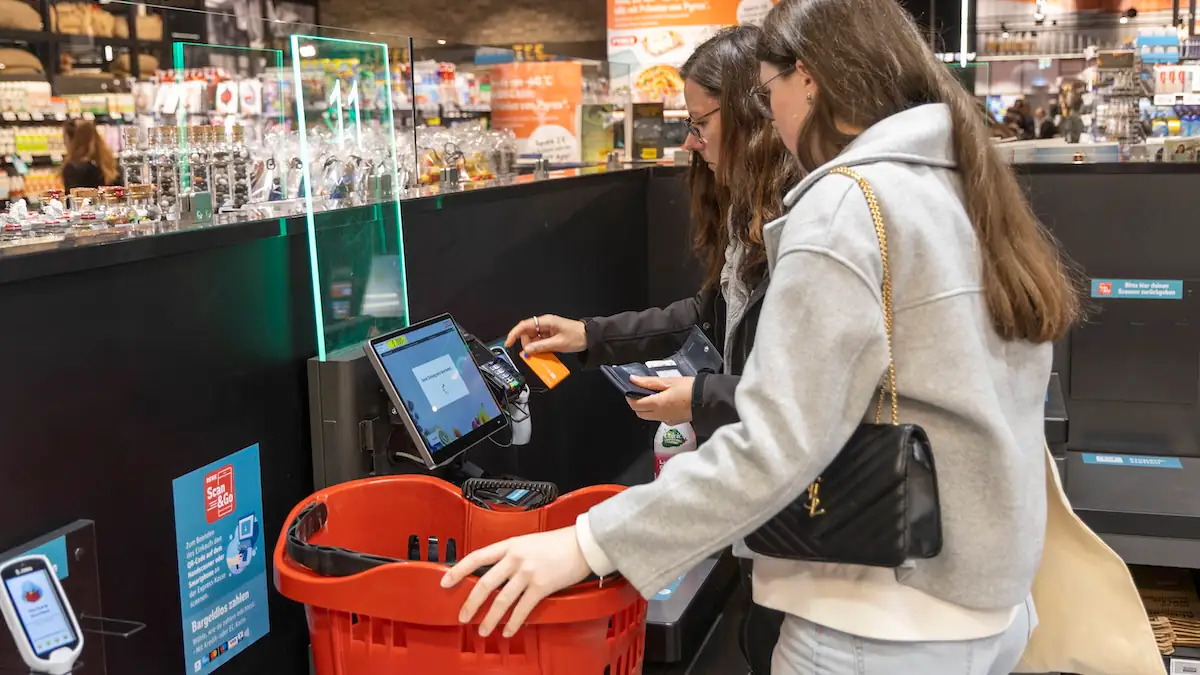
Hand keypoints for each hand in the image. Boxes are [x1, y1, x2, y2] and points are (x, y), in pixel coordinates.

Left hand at [441, 527, 590, 637]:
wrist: (583, 544)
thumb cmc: (558, 543)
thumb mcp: (528, 542)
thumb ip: (511, 555)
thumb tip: (494, 574)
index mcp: (510, 545)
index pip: (476, 556)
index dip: (458, 570)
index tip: (445, 582)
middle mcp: (516, 558)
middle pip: (485, 583)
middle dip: (471, 603)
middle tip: (463, 617)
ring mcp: (528, 572)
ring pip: (501, 600)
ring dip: (490, 619)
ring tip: (483, 630)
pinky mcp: (541, 586)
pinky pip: (522, 609)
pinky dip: (513, 622)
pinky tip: (508, 630)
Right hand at [505, 315, 586, 354]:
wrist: (589, 337)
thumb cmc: (577, 336)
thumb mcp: (558, 343)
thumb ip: (541, 346)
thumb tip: (528, 350)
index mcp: (546, 321)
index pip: (524, 325)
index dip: (514, 334)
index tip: (508, 343)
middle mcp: (544, 324)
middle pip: (527, 334)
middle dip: (527, 345)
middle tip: (531, 354)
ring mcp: (547, 331)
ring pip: (533, 340)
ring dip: (534, 349)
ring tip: (541, 355)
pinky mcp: (550, 336)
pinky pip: (540, 343)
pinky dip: (540, 349)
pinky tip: (545, 354)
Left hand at [627, 376, 693, 424]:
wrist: (707, 399)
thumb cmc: (689, 388)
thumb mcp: (668, 381)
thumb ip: (649, 382)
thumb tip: (633, 380)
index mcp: (656, 404)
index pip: (635, 404)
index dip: (630, 397)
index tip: (631, 389)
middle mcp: (660, 415)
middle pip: (640, 413)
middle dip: (637, 404)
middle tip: (641, 392)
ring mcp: (667, 420)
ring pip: (649, 416)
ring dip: (647, 408)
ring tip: (654, 395)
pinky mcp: (674, 422)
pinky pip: (660, 418)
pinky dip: (658, 412)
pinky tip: (665, 402)